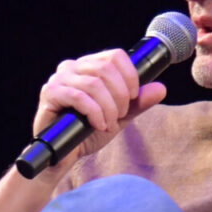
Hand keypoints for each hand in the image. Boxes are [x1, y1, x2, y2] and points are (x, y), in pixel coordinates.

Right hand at [32, 48, 167, 169]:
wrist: (64, 155)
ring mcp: (59, 79)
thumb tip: (161, 89)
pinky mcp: (50, 93)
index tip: (133, 97)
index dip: (130, 75)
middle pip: (105, 68)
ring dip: (108, 108)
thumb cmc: (87, 133)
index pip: (115, 56)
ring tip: (108, 124)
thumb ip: (137, 103)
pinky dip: (94, 112)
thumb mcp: (119, 117)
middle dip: (120, 95)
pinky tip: (98, 125)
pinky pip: (78, 97)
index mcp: (88, 66)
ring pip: (94, 84)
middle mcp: (72, 67)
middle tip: (120, 115)